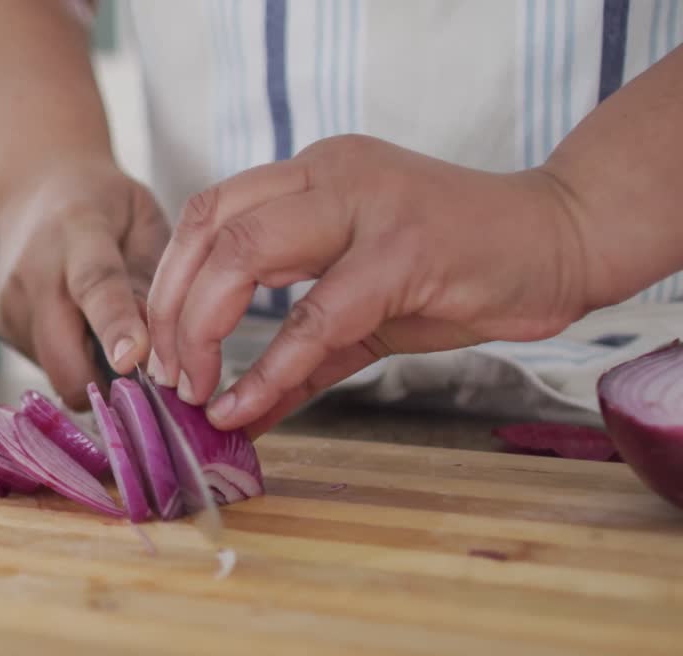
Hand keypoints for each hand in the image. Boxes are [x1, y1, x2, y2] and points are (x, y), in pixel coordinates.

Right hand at [0, 159, 169, 408]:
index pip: (96, 286)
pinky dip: (71, 359)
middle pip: (62, 355)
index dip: (115, 326)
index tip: (132, 359)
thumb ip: (153, 279)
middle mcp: (34, 273)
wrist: (36, 185)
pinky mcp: (1, 326)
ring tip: (104, 331)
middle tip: (142, 375)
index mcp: (79, 233)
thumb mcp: (144, 220)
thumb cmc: (104, 204)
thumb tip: (159, 348)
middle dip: (104, 382)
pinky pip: (46, 365)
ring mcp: (10, 303)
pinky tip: (77, 324)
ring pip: (57, 371)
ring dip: (89, 370)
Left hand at [147, 135, 595, 434]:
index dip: (168, 281)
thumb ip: (301, 359)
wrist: (563, 241)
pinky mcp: (406, 249)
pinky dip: (271, 368)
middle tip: (169, 378)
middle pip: (208, 229)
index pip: (206, 211)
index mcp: (310, 176)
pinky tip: (245, 407)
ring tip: (195, 390)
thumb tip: (239, 414)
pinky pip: (317, 314)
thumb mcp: (362, 312)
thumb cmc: (460, 271)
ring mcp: (366, 205)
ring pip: (244, 254)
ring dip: (202, 330)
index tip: (159, 348)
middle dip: (171, 311)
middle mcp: (328, 174)